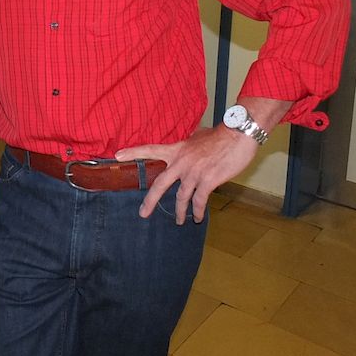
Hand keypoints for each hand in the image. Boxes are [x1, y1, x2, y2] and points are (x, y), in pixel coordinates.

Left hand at [115, 126, 257, 224]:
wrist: (238, 135)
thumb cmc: (221, 135)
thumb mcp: (198, 137)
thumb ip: (189, 146)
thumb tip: (190, 146)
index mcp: (177, 149)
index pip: (150, 149)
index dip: (133, 152)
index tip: (117, 155)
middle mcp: (181, 162)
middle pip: (160, 184)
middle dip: (150, 201)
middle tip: (142, 213)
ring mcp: (193, 172)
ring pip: (181, 197)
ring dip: (180, 211)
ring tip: (180, 221)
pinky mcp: (207, 181)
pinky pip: (199, 201)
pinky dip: (197, 211)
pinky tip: (197, 217)